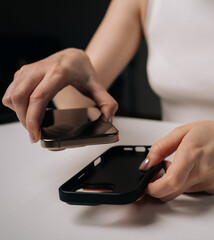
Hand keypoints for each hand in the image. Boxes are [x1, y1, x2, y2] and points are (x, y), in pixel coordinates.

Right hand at [2, 48, 117, 142]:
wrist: (73, 56)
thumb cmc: (84, 71)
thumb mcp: (98, 86)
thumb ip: (107, 102)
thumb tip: (108, 117)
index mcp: (59, 71)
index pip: (39, 97)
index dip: (33, 118)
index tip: (35, 134)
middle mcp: (41, 68)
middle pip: (20, 98)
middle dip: (25, 120)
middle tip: (35, 134)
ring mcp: (28, 70)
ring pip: (12, 96)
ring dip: (19, 114)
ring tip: (33, 124)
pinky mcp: (21, 73)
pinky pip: (10, 93)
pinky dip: (15, 106)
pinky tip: (29, 112)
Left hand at [139, 119, 213, 201]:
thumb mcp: (182, 132)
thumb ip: (160, 148)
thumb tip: (146, 164)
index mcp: (192, 154)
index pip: (170, 182)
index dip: (154, 188)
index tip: (147, 184)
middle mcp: (202, 172)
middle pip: (171, 193)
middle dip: (159, 187)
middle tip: (161, 170)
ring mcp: (209, 183)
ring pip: (180, 193)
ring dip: (174, 183)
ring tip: (182, 164)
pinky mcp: (213, 189)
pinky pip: (191, 192)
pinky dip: (186, 184)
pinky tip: (193, 169)